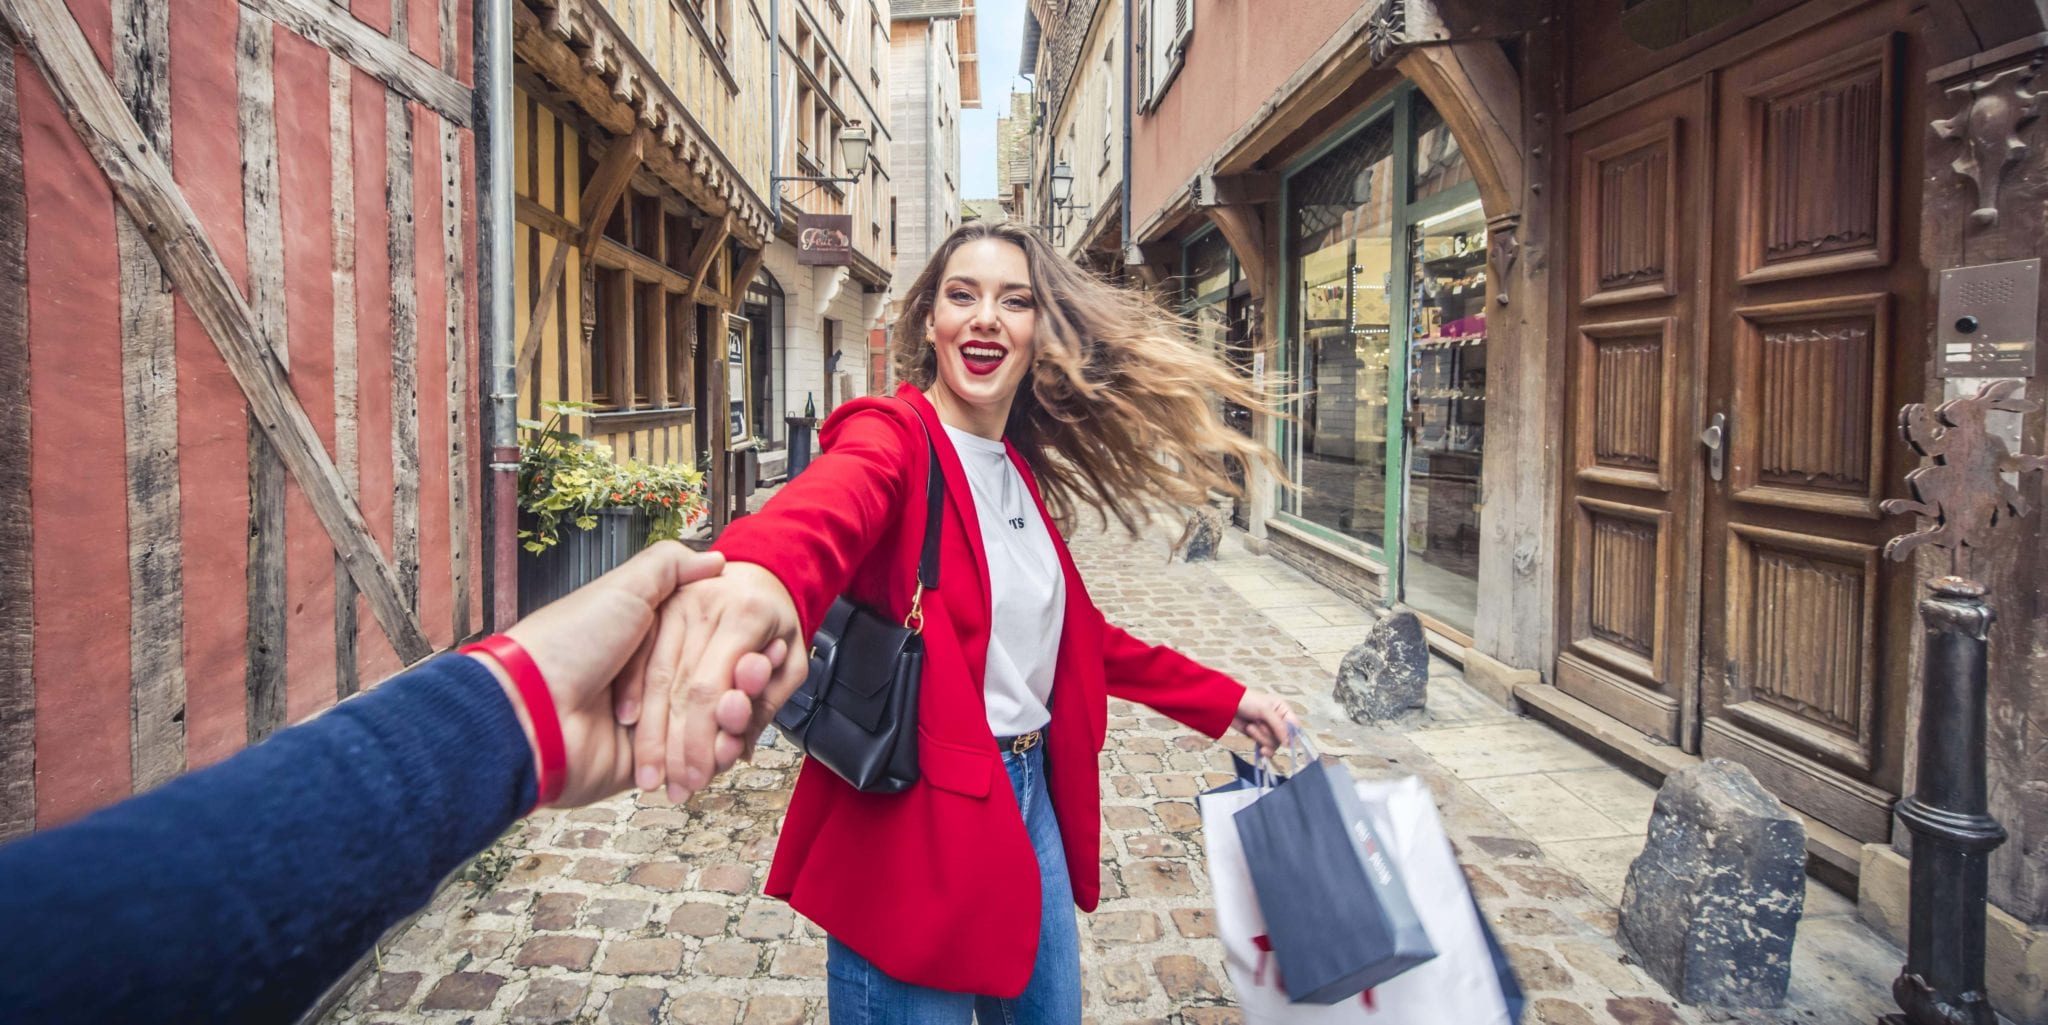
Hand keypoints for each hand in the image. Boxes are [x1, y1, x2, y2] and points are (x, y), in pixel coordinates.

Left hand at [469, 542, 785, 807]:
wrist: (532, 712)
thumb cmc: (569, 645)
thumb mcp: (623, 588)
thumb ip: (669, 567)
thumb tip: (712, 559)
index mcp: (640, 640)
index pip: (702, 644)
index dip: (731, 650)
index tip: (756, 651)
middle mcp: (642, 682)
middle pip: (710, 689)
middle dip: (736, 690)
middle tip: (751, 684)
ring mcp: (643, 726)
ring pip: (704, 730)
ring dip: (726, 726)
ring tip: (736, 718)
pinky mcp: (643, 764)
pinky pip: (687, 765)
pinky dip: (708, 760)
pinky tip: (722, 749)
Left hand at [1232, 688, 1301, 758]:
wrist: (1227, 706)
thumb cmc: (1247, 701)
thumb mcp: (1265, 710)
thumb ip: (1278, 726)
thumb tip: (1288, 743)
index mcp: (1283, 710)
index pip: (1295, 726)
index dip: (1290, 735)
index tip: (1284, 740)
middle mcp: (1279, 721)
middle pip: (1284, 738)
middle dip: (1269, 734)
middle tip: (1258, 724)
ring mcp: (1269, 730)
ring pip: (1275, 744)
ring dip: (1261, 738)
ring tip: (1250, 727)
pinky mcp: (1260, 738)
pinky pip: (1268, 749)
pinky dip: (1264, 749)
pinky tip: (1261, 749)